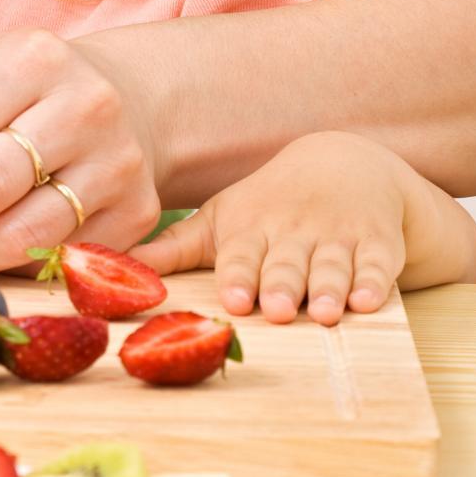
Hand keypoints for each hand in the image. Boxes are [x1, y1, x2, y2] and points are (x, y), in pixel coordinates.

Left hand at [138, 132, 475, 321]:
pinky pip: (378, 265)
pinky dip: (375, 283)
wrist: (347, 163)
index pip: (242, 253)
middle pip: (287, 263)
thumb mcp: (223, 219)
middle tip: (278, 309)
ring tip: (325, 313)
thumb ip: (173, 248)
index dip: (238, 275)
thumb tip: (96, 259)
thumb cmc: (270, 203)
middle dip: (282, 284)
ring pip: (332, 266)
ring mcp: (338, 237)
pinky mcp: (379, 244)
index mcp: (252, 227)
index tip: (232, 299)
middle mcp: (293, 231)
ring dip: (328, 288)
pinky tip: (369, 301)